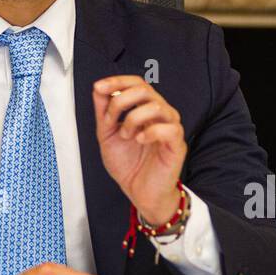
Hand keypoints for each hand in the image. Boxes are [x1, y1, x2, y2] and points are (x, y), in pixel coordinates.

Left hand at [93, 75, 186, 224]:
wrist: (139, 193)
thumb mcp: (107, 135)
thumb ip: (103, 112)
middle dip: (121, 100)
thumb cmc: (129, 165)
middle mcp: (160, 115)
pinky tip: (139, 140)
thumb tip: (99, 89)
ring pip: (157, 106)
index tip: (99, 87)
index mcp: (145, 109)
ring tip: (126, 135)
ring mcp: (170, 128)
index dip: (118, 81)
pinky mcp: (177, 145)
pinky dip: (149, 132)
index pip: (137, 83)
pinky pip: (170, 128)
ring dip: (133, 118)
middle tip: (110, 119)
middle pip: (145, 89)